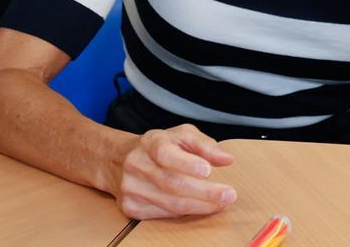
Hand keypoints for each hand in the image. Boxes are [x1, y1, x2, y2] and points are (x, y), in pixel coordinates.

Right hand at [109, 124, 236, 218]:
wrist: (121, 159)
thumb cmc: (160, 146)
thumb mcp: (183, 135)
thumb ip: (205, 145)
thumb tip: (226, 159)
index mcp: (150, 142)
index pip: (166, 153)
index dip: (186, 163)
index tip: (208, 170)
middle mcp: (136, 164)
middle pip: (172, 183)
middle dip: (204, 192)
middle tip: (228, 195)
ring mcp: (130, 187)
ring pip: (170, 203)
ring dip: (200, 206)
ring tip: (221, 203)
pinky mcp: (130, 207)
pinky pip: (163, 214)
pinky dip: (185, 212)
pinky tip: (200, 207)